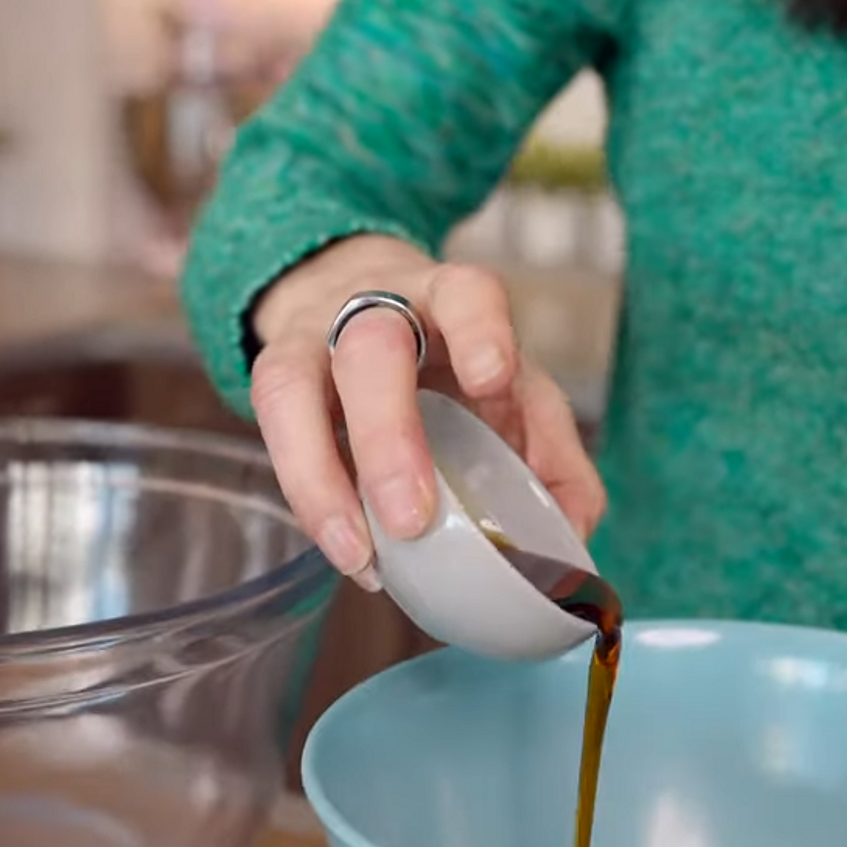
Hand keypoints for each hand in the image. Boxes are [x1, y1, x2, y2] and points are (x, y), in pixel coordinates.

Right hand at [247, 234, 605, 590]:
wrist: (359, 306)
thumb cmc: (451, 362)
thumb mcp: (514, 390)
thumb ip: (552, 453)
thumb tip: (574, 535)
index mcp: (453, 300)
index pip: (467, 293)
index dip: (480, 331)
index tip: (493, 379)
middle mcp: (377, 309)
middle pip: (370, 350)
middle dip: (388, 435)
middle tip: (410, 517)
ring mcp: (313, 339)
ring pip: (292, 387)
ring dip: (322, 478)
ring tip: (359, 553)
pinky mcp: (274, 376)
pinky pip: (272, 430)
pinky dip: (309, 499)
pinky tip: (347, 551)